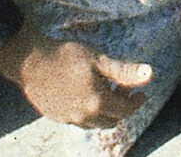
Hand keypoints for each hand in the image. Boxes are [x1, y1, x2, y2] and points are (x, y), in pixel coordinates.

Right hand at [0, 33, 151, 129]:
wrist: (31, 61)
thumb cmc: (66, 56)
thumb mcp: (99, 60)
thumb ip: (124, 72)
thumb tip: (150, 75)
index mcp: (98, 102)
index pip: (125, 110)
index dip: (136, 102)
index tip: (140, 93)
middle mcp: (84, 116)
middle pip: (112, 120)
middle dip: (121, 107)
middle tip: (122, 89)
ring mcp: (69, 119)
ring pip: (95, 123)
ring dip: (104, 111)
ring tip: (103, 91)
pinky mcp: (57, 117)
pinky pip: (79, 121)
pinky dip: (88, 112)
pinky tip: (84, 94)